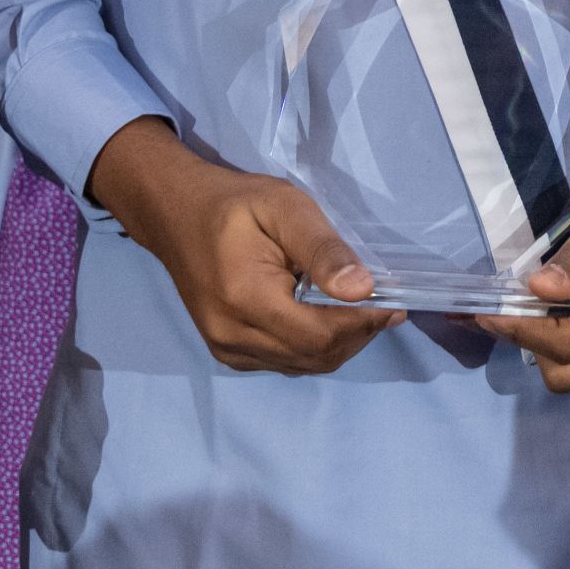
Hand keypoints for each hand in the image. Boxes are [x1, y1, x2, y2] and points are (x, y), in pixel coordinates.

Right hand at [86, 116, 400, 375]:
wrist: (175, 213)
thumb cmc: (234, 204)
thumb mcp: (285, 207)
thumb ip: (323, 249)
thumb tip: (363, 289)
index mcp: (245, 300)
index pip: (321, 336)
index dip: (364, 324)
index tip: (394, 300)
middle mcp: (233, 336)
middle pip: (316, 357)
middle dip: (358, 334)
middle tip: (383, 302)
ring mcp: (228, 349)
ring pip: (304, 364)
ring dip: (339, 342)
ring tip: (359, 308)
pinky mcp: (229, 352)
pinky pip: (286, 361)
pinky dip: (314, 345)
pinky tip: (325, 315)